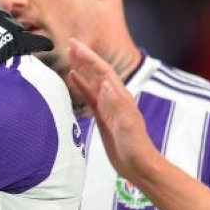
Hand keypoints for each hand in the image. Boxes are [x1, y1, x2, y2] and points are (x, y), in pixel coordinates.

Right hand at [0, 0, 51, 78]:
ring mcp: (3, 25)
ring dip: (15, 33)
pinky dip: (40, 42)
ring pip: (14, 26)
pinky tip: (49, 45)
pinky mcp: (12, 40)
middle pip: (2, 15)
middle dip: (2, 24)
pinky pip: (30, 40)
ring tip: (17, 41)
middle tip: (0, 35)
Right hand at [65, 38, 157, 181]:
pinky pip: (90, 96)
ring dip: (82, 67)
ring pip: (92, 81)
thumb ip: (117, 105)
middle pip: (97, 72)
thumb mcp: (127, 126)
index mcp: (120, 97)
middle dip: (84, 57)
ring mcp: (108, 107)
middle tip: (69, 44)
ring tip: (70, 55)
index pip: (102, 72)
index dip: (89, 57)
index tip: (75, 45)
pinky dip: (81, 85)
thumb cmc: (135, 147)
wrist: (139, 165)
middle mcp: (114, 98)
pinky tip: (73, 78)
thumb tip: (105, 83)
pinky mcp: (103, 116)